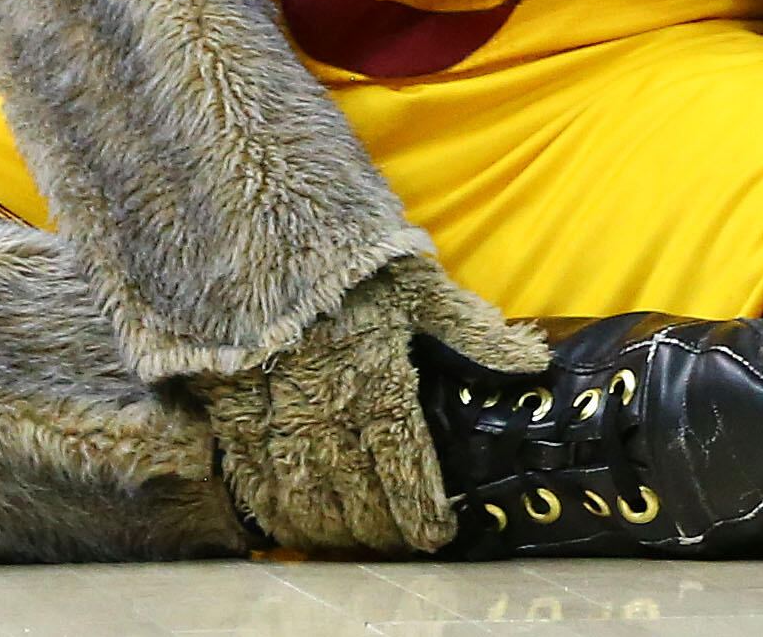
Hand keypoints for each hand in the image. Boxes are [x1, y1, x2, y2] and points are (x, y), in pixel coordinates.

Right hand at [204, 254, 541, 550]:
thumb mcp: (418, 279)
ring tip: (348, 542)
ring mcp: (273, 407)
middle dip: (378, 526)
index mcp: (378, 376)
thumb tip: (532, 363)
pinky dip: (269, 505)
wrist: (259, 217)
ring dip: (328, 526)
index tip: (437, 535)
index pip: (404, 462)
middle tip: (396, 544)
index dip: (420, 508)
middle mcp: (326, 403)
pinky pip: (248, 470)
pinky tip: (285, 522)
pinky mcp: (229, 400)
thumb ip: (471, 329)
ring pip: (302, 492)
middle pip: (354, 490)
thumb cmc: (347, 247)